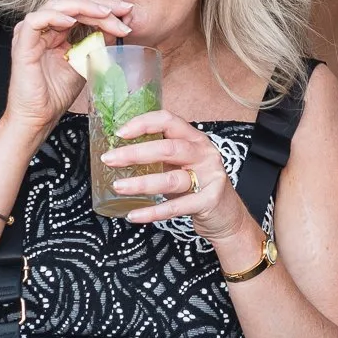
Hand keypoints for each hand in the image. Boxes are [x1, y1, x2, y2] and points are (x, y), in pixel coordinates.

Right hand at [5, 0, 131, 134]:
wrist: (39, 117)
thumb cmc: (56, 94)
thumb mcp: (86, 63)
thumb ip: (97, 44)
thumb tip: (118, 28)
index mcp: (55, 32)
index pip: (81, 10)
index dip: (105, 9)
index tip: (128, 14)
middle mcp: (43, 29)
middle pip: (72, 4)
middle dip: (100, 5)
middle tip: (123, 11)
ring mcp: (31, 34)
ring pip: (56, 6)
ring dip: (83, 7)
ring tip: (105, 14)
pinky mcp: (22, 44)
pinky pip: (36, 21)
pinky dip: (55, 17)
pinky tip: (73, 22)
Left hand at [103, 110, 257, 248]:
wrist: (227, 216)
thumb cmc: (198, 186)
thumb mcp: (182, 164)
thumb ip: (160, 155)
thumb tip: (119, 150)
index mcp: (195, 139)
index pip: (168, 121)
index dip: (143, 123)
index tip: (119, 133)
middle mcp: (204, 154)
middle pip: (168, 148)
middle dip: (135, 153)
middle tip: (109, 159)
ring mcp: (210, 177)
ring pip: (171, 179)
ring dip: (141, 183)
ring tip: (118, 186)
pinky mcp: (209, 201)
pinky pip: (176, 207)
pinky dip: (152, 212)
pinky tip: (134, 215)